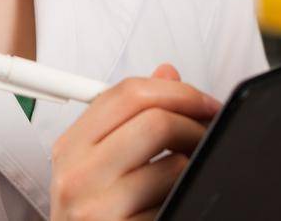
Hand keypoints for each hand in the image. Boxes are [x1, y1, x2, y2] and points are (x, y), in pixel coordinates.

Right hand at [49, 63, 219, 220]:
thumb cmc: (94, 215)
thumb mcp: (99, 163)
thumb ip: (130, 116)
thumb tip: (167, 73)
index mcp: (70, 147)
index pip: (126, 93)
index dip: (176, 90)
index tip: (204, 102)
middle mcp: (77, 174)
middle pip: (153, 121)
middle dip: (195, 124)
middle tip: (210, 134)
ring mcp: (98, 210)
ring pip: (172, 166)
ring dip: (195, 167)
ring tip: (194, 173)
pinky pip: (174, 205)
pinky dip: (186, 199)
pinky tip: (179, 202)